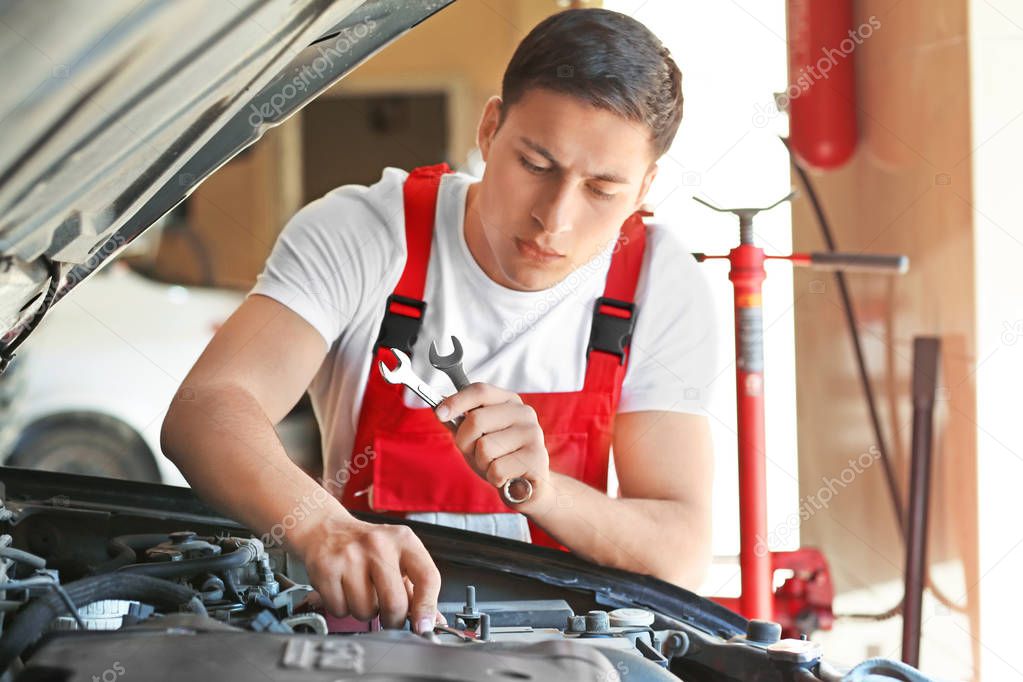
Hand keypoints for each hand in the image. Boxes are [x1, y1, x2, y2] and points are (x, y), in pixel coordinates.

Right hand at [286, 505, 441, 632]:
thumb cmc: (367, 546)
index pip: (427, 577)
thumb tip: (432, 620)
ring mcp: (351, 556)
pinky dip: (343, 608)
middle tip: (389, 615)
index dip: (427, 608)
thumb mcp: (398, 556)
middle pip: (395, 603)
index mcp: (404, 540)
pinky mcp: (327, 569)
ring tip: (361, 591)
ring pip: (365, 611)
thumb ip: (417, 588)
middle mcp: (378, 545)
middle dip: (393, 619)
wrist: (327, 529)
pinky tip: (343, 589)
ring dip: (364, 612)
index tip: (423, 626)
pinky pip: (341, 610)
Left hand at [435, 382, 550, 507]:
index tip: (439, 413)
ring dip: (482, 464)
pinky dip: (494, 478)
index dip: (456, 401)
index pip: (480, 391)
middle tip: (476, 454)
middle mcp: (524, 413)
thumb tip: (438, 407)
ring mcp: (533, 434)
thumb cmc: (499, 458)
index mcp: (509, 401)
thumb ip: (459, 422)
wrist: (528, 488)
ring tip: (495, 465)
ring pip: (484, 447)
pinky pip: (497, 469)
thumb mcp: (476, 438)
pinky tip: (506, 477)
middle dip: (465, 443)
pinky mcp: (536, 458)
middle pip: (476, 420)